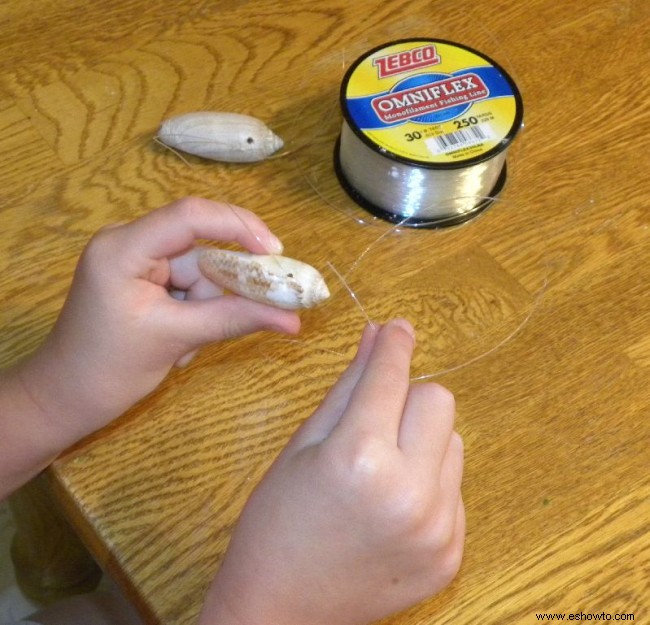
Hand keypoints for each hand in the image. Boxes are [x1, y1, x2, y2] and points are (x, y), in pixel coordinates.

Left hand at [13, 197, 299, 447]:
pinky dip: (196, 313)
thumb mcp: (178, 339)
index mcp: (124, 247)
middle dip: (226, 284)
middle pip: (201, 247)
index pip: (191, 216)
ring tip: (186, 346)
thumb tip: (293, 321)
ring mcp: (137, 261)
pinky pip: (189, 286)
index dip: (239, 227)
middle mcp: (130, 242)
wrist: (66, 398)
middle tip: (262, 305)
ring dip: (207, 309)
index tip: (276, 255)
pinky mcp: (144, 280)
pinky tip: (179, 343)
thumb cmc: (109, 369)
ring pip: (200, 272)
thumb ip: (235, 320)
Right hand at [200, 319, 464, 624]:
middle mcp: (409, 493)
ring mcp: (437, 528)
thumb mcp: (304, 444)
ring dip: (422, 439)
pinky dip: (429, 481)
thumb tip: (377, 335)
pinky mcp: (450, 554)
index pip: (390, 376)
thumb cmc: (277, 519)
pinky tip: (392, 504)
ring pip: (453, 441)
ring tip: (382, 468)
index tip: (398, 327)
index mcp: (360, 458)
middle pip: (439, 400)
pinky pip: (454, 487)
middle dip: (408, 396)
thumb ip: (348, 387)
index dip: (394, 344)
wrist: (281, 608)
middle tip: (375, 419)